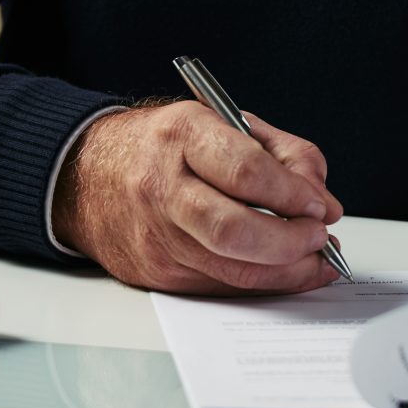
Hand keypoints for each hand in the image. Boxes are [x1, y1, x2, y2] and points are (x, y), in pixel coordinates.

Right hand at [51, 101, 342, 294]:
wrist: (85, 176)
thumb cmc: (162, 146)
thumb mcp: (222, 121)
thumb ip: (281, 153)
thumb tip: (321, 199)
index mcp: (181, 135)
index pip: (246, 172)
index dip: (293, 194)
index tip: (319, 205)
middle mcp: (162, 188)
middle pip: (236, 232)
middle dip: (292, 242)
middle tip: (319, 236)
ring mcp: (156, 237)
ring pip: (233, 270)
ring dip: (287, 271)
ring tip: (313, 257)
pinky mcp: (156, 274)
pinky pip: (221, 286)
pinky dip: (261, 282)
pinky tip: (284, 270)